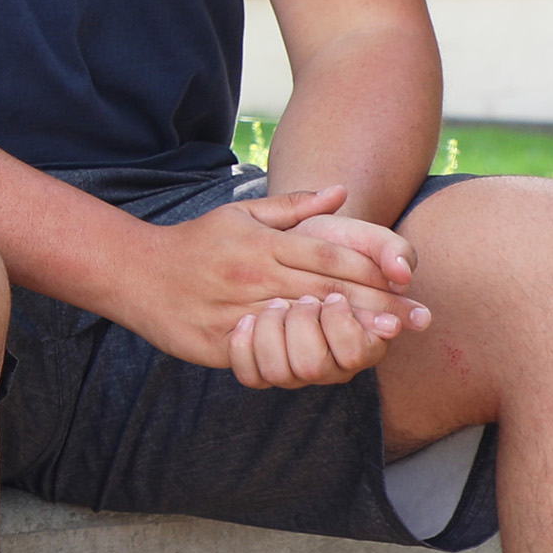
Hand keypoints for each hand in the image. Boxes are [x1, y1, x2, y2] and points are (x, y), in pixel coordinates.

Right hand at [113, 189, 428, 386]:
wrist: (135, 272)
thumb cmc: (195, 243)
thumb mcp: (240, 214)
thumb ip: (293, 206)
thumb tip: (340, 192)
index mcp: (263, 244)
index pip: (329, 256)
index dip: (372, 271)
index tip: (408, 285)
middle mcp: (255, 275)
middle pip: (328, 292)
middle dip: (376, 307)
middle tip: (416, 320)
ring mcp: (238, 309)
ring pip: (304, 323)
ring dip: (348, 333)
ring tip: (387, 342)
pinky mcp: (222, 339)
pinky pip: (269, 350)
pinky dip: (302, 354)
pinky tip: (330, 361)